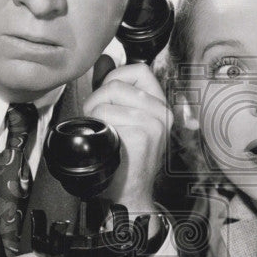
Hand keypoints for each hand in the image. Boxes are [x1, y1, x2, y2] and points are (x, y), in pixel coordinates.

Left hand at [83, 62, 172, 213]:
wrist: (129, 195)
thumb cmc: (124, 161)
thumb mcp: (122, 119)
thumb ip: (112, 88)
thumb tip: (104, 60)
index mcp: (160, 107)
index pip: (140, 70)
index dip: (116, 76)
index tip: (106, 93)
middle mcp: (162, 114)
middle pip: (119, 83)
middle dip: (97, 98)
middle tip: (96, 119)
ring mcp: (155, 125)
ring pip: (109, 100)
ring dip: (94, 114)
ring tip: (99, 132)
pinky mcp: (143, 136)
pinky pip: (108, 117)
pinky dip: (98, 127)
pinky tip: (105, 141)